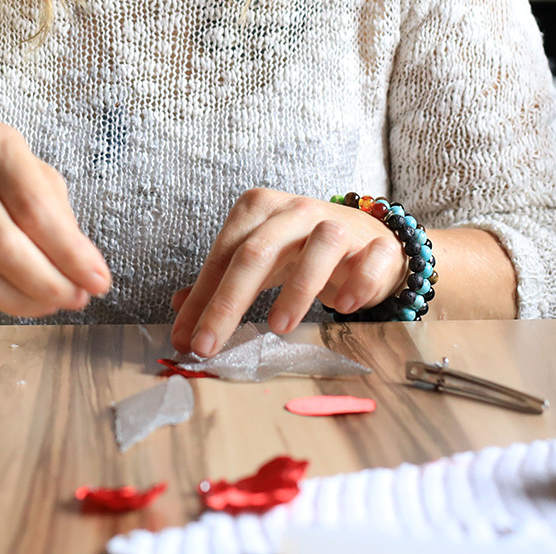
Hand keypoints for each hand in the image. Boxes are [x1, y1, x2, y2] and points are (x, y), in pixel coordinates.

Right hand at [0, 122, 111, 320]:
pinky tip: (3, 300)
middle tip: (75, 299)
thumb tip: (83, 270)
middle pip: (2, 246)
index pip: (35, 209)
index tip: (98, 280)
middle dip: (48, 284)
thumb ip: (57, 216)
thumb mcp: (28, 173)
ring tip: (46, 303)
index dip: (71, 254)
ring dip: (18, 301)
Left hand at [170, 190, 405, 357]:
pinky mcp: (377, 244)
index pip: (224, 252)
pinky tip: (343, 307)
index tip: (187, 339)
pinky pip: (370, 259)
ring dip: (297, 289)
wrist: (368, 240)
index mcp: (261, 209)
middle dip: (229, 301)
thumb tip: (178, 315)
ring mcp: (339, 224)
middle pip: (258, 251)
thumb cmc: (302, 250)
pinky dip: (358, 283)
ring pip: (318, 246)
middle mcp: (297, 210)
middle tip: (211, 345)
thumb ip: (218, 283)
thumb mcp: (258, 260)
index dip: (203, 297)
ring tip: (278, 329)